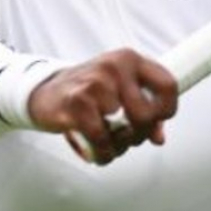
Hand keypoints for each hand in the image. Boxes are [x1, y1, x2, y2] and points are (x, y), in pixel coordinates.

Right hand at [28, 49, 178, 164]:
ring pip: (126, 130)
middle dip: (139, 134)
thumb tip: (158, 137)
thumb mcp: (117, 91)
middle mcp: (114, 66)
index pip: (168, 85)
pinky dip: (102, 151)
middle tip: (126, 137)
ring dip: (118, 145)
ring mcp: (95, 82)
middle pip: (147, 114)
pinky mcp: (77, 102)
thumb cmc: (85, 92)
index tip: (156, 123)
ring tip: (107, 142)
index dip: (167, 110)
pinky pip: (102, 138)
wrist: (43, 92)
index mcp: (129, 59)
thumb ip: (142, 109)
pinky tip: (97, 150)